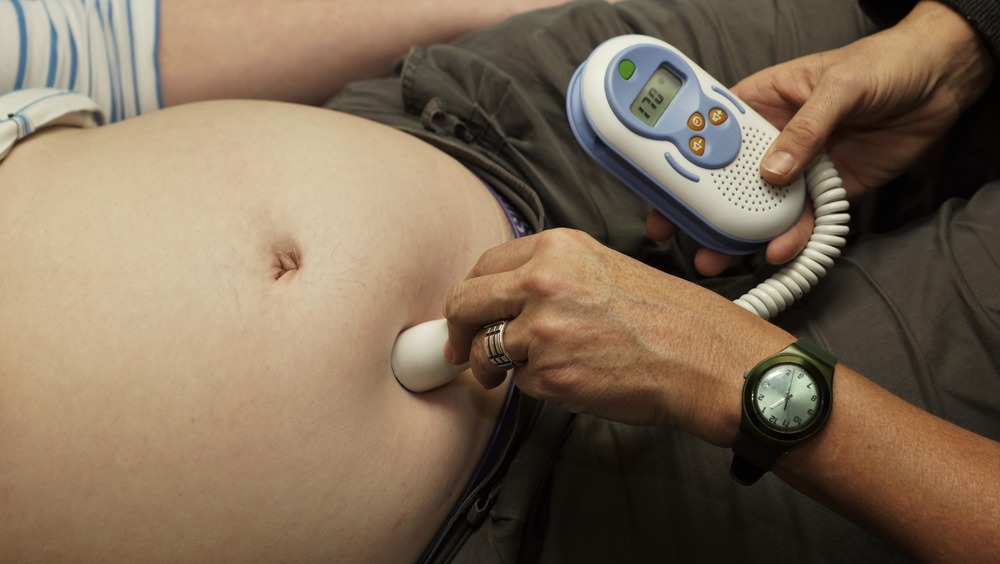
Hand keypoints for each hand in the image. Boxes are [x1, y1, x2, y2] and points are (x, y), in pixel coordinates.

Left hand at [443, 229, 792, 445]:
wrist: (699, 355)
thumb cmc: (662, 316)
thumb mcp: (601, 267)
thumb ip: (548, 274)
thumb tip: (502, 295)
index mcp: (556, 248)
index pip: (483, 266)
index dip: (470, 296)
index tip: (467, 315)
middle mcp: (543, 282)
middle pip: (464, 304)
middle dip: (456, 332)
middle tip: (458, 348)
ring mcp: (543, 329)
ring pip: (487, 350)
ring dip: (497, 367)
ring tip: (530, 370)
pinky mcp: (549, 373)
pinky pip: (520, 383)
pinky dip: (537, 386)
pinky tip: (573, 377)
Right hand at [649, 1, 993, 275]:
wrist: (942, 82)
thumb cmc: (884, 64)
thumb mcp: (839, 87)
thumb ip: (805, 129)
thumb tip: (772, 172)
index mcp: (761, 103)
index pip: (709, 129)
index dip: (681, 155)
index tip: (661, 183)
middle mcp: (772, 139)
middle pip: (726, 176)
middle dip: (699, 206)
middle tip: (674, 231)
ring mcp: (798, 167)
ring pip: (758, 206)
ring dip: (738, 234)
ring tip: (716, 257)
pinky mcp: (827, 190)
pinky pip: (802, 220)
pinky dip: (790, 238)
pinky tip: (777, 250)